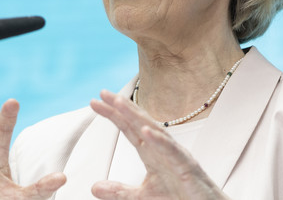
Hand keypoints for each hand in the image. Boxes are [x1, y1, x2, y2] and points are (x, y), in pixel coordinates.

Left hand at [90, 90, 228, 199]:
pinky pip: (173, 152)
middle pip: (139, 123)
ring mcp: (176, 156)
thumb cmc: (181, 199)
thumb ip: (120, 191)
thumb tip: (94, 187)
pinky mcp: (188, 168)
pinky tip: (146, 131)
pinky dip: (159, 141)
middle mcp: (163, 149)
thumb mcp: (143, 196)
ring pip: (155, 131)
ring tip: (120, 103)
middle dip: (122, 107)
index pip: (128, 129)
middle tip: (103, 93)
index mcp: (152, 153)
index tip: (95, 102)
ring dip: (137, 116)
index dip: (113, 115)